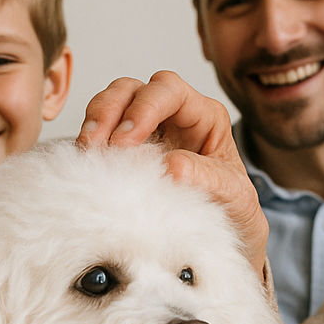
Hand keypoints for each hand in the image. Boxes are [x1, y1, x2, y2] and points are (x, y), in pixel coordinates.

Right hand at [78, 72, 268, 272]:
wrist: (224, 234)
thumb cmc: (233, 208)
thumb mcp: (234, 195)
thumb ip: (208, 179)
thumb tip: (172, 166)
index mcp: (204, 116)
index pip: (169, 91)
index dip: (144, 107)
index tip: (126, 140)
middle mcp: (173, 117)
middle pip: (133, 89)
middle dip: (111, 110)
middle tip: (99, 145)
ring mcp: (147, 131)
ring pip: (112, 103)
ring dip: (95, 122)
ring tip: (89, 151)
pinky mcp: (127, 152)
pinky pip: (102, 134)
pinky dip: (91, 143)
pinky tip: (88, 163)